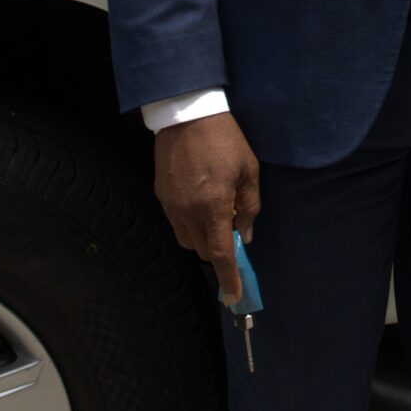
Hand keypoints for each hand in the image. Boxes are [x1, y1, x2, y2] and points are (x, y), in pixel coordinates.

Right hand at [154, 112, 259, 304]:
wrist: (187, 114)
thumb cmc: (224, 139)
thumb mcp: (248, 170)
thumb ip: (249, 207)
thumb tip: (244, 234)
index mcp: (212, 206)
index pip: (219, 254)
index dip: (227, 278)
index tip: (233, 296)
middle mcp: (187, 211)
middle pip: (201, 251)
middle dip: (217, 252)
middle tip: (233, 232)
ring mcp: (170, 204)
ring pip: (186, 239)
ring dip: (202, 238)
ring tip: (217, 213)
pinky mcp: (161, 195)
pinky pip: (176, 222)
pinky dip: (190, 223)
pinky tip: (201, 203)